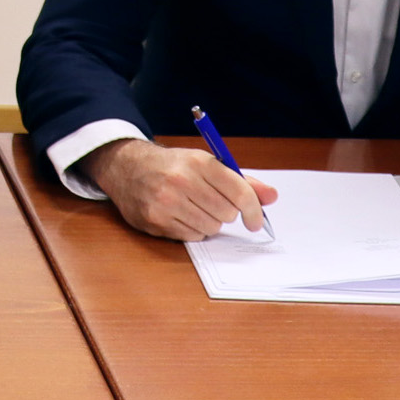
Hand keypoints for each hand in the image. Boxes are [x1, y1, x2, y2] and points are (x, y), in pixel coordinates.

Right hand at [82, 138, 277, 240]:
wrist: (128, 167)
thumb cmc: (173, 166)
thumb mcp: (206, 164)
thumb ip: (241, 181)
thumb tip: (271, 197)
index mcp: (199, 162)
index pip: (239, 192)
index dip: (253, 210)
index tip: (256, 221)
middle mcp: (182, 181)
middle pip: (227, 213)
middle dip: (226, 213)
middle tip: (213, 204)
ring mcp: (166, 202)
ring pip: (211, 227)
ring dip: (210, 222)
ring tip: (195, 208)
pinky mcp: (155, 220)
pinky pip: (192, 236)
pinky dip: (193, 229)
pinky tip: (182, 215)